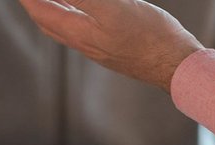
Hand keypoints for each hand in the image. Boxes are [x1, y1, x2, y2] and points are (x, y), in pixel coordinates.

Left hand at [17, 0, 202, 90]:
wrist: (178, 67)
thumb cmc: (151, 38)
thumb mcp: (114, 9)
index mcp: (81, 34)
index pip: (43, 12)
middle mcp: (86, 44)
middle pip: (50, 23)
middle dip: (36, 6)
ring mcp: (100, 49)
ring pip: (67, 29)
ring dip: (54, 12)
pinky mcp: (114, 51)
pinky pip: (85, 32)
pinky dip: (75, 17)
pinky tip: (85, 13)